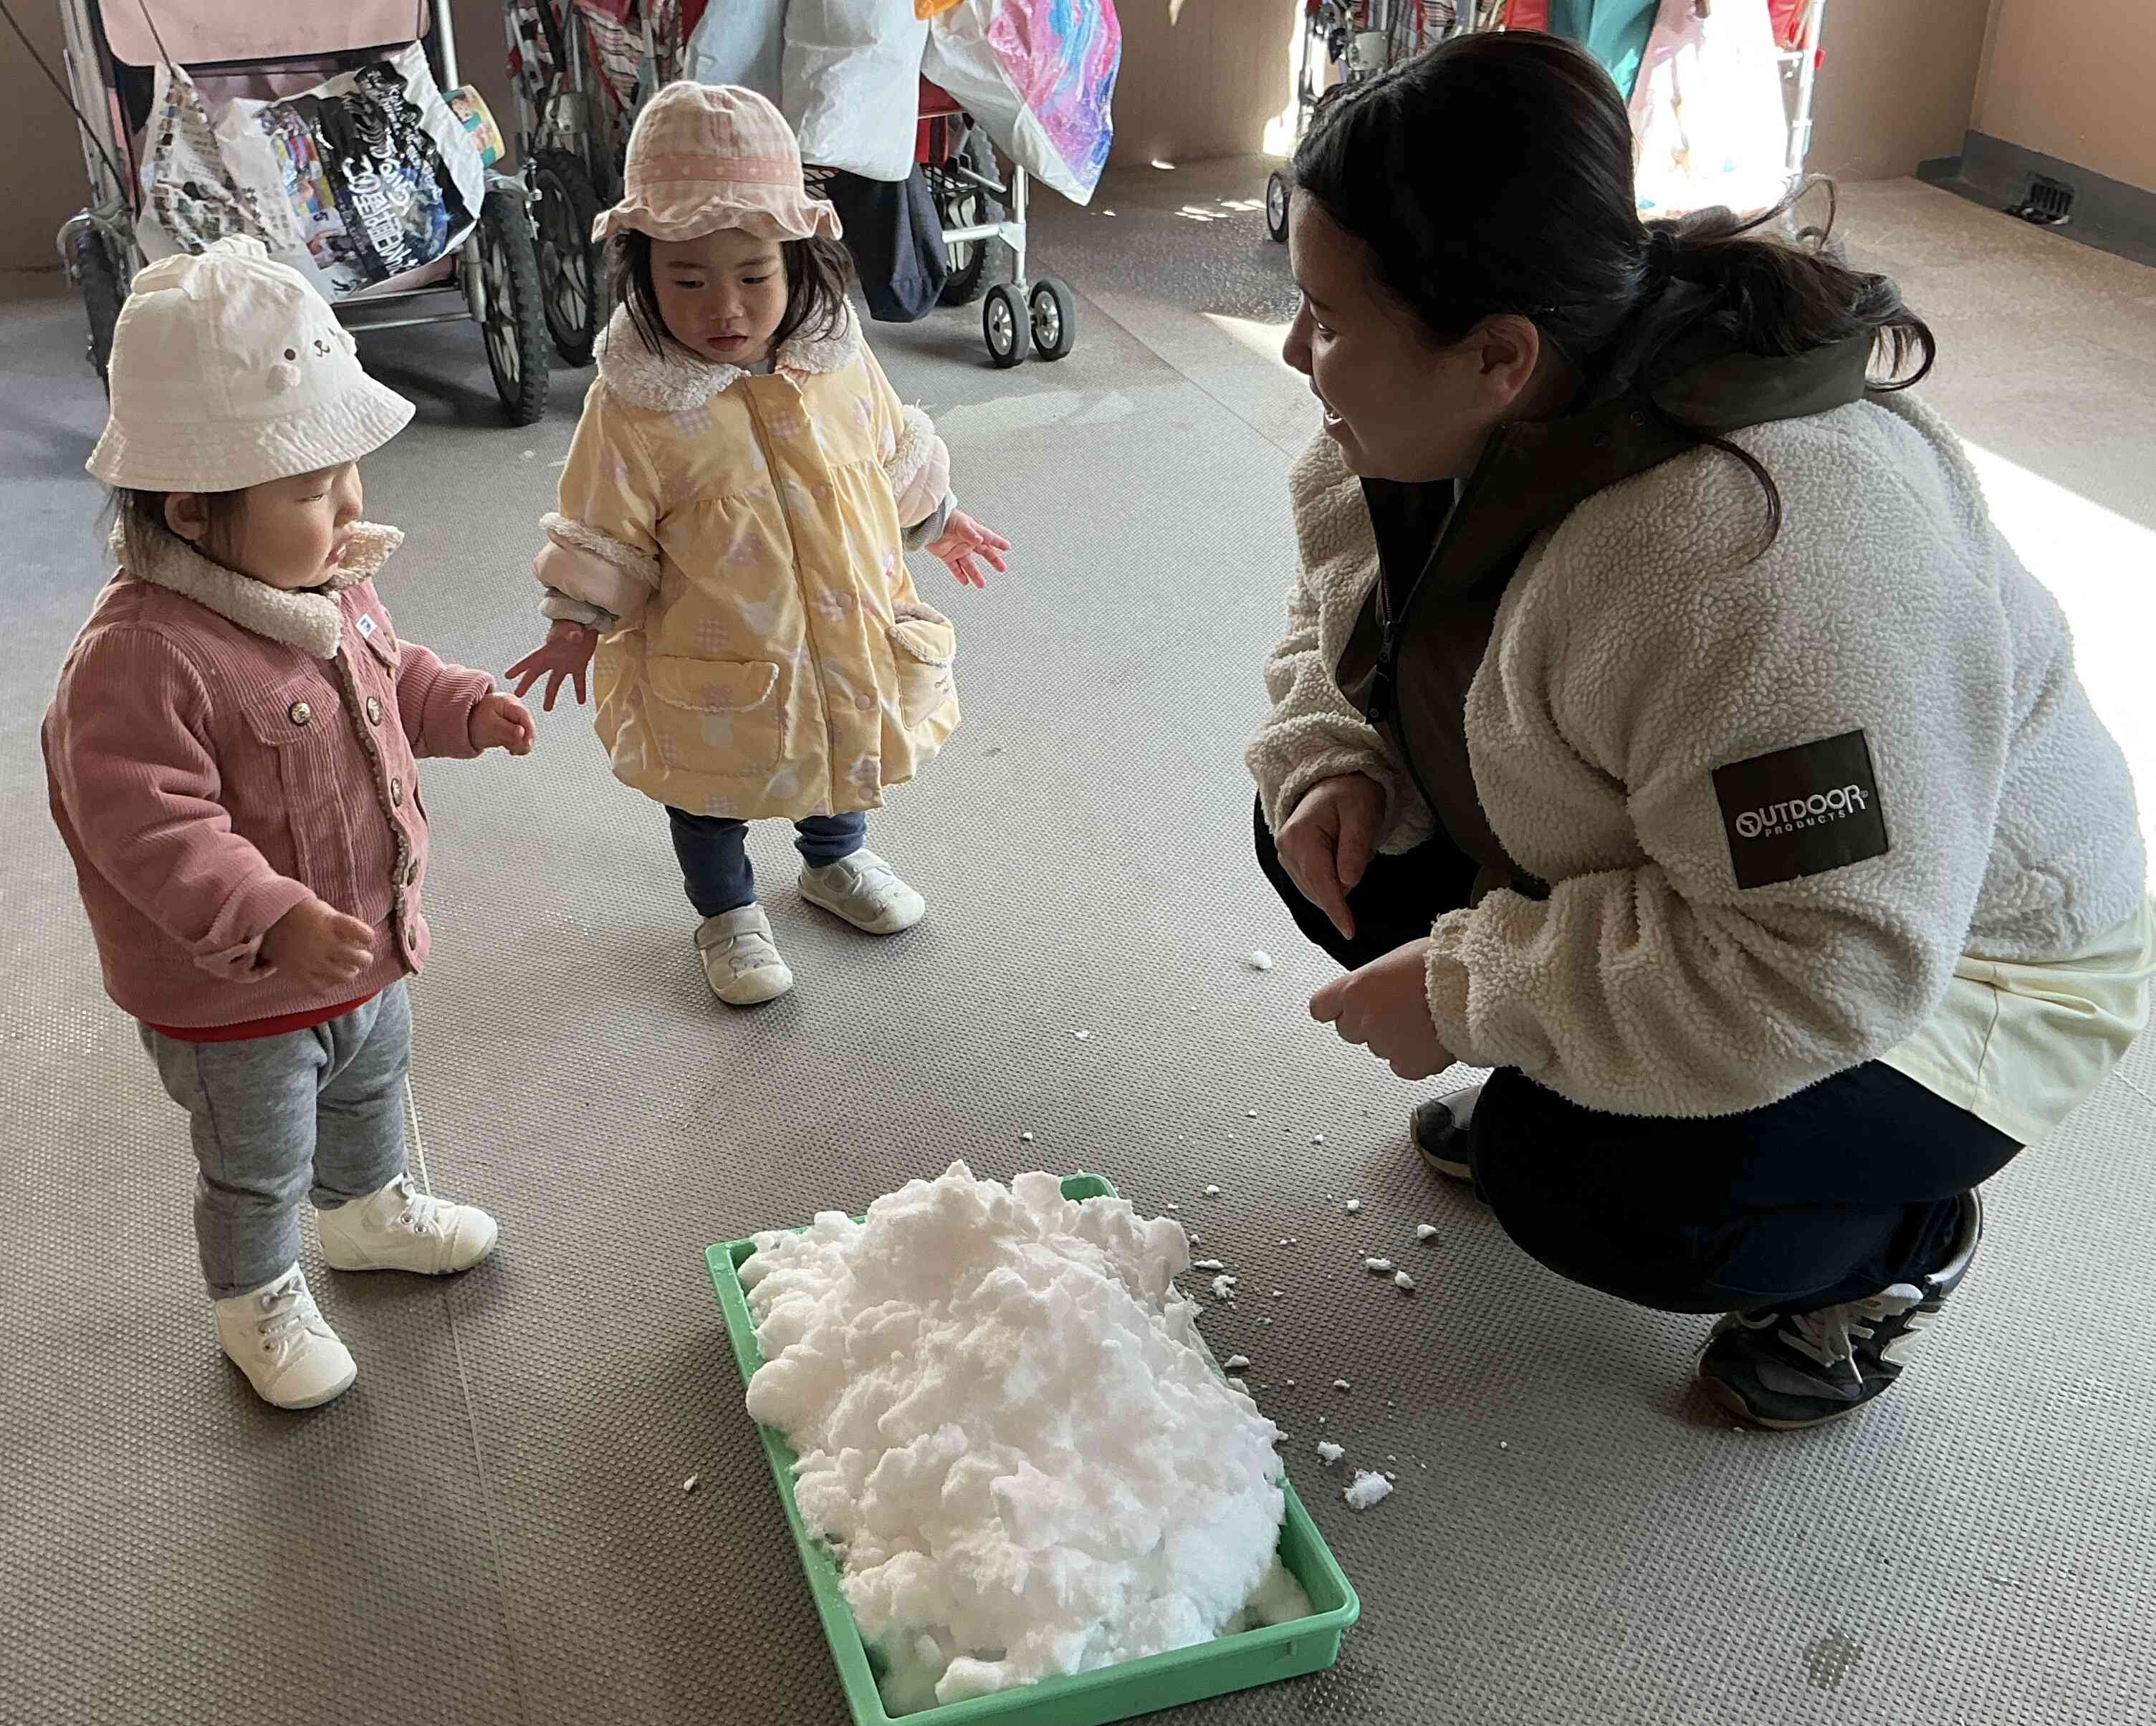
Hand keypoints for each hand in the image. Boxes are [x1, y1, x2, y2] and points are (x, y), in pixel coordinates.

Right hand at [262, 897, 374, 990]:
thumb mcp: (327, 911)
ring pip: (345, 975)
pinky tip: (330, 978)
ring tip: (348, 968)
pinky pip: (322, 987)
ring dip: (350, 972)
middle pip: (359, 958)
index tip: (366, 938)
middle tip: (361, 957)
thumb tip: (363, 941)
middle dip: (364, 958)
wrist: (271, 919)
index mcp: (333, 923)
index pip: (364, 934)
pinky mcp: (299, 972)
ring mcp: (312, 960)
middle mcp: (324, 942)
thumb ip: (344, 926)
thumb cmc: (304, 914)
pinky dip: (330, 984)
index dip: (368, 937)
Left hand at [469, 691, 535, 754]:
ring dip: (519, 742)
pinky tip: (509, 748)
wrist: (460, 725)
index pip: (524, 716)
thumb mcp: (490, 728)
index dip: (529, 732)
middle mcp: (512, 705)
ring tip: (510, 750)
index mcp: (507, 701)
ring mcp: (512, 713)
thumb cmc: (474, 724)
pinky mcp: (510, 721)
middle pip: (526, 724)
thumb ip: (507, 731)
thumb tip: (522, 732)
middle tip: (514, 752)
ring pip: (524, 730)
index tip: (527, 746)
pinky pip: (519, 733)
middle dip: (523, 739)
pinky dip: (515, 742)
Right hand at [506, 621, 596, 710]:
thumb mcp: (572, 626)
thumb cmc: (576, 620)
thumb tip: (575, 636)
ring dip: (551, 695)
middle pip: (536, 673)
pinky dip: (580, 691)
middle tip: (517, 695)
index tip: (507, 676)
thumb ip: (572, 632)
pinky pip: (578, 681)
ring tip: (547, 709)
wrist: (587, 620)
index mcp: (547, 650)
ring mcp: (565, 663)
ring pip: (555, 682)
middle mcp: (553, 659)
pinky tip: (581, 702)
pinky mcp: (578, 664)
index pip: (530, 660)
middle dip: (526, 684)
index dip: (518, 668)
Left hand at [925, 511, 1008, 589]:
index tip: (1007, 547)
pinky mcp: (946, 556)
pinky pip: (955, 568)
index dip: (998, 542)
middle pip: (983, 552)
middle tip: (1002, 568)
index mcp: (973, 532)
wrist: (927, 523)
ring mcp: (957, 550)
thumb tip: (980, 540)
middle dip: (993, 560)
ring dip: (975, 574)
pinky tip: (965, 583)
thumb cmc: (945, 518)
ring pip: (969, 564)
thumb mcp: (960, 525)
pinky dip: (960, 575)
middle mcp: (967, 542)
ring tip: (981, 585)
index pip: (989, 538)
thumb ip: (970, 534)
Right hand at [1275, 773, 1384, 940]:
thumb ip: (1355, 849)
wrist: (1337, 780)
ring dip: (1337, 884)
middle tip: (1360, 853)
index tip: (1349, 931)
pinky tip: (1339, 861)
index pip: (1321, 883)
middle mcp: (1286, 848)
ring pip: (1315, 890)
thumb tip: (1348, 883)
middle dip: (1343, 888)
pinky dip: (1330, 882)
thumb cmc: (1351, 793)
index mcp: (1300, 835)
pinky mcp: (1291, 860)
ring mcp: (1286, 855)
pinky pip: (1313, 884)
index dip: (1337, 910)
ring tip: (1348, 850)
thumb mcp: (1363, 815)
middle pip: (1318, 890)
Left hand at [1309, 937, 1454, 1080]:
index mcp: (1355, 988)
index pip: (1320, 1008)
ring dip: (1394, 1039)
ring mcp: (1384, 1044)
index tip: (1345, 1008)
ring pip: (1378, 1048)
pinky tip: (1431, 1038)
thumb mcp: (1395, 959)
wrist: (1476, 982)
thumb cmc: (1443, 961)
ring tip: (1422, 1020)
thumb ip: (1373, 981)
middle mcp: (1363, 1018)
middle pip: (1349, 1031)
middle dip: (1368, 1023)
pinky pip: (1402, 1066)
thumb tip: (1372, 990)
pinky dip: (1415, 1058)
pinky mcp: (1408, 1064)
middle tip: (1397, 1010)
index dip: (1335, 1009)